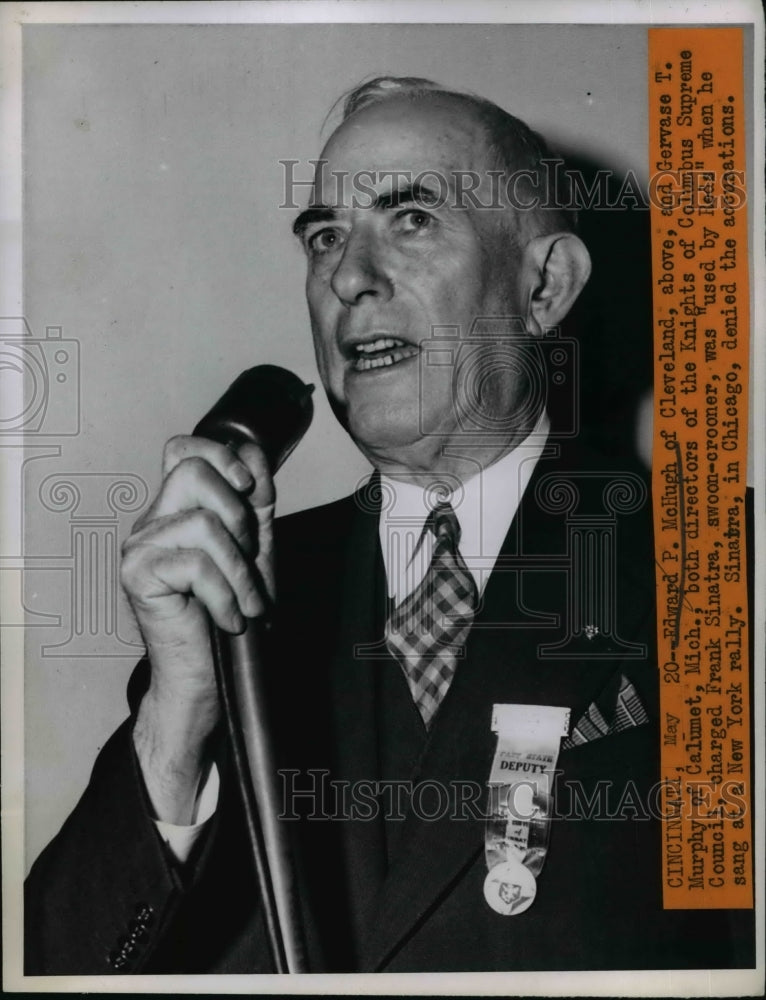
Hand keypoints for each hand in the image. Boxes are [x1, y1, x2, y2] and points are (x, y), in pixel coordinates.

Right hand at [121, 435, 274, 822]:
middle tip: (246, 561)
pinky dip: (226, 595)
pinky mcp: (137, 576)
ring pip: (202, 522)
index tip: (249, 487)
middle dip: (238, 516)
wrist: (209, 677)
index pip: (182, 449)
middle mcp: (151, 523)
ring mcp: (139, 548)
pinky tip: (228, 618)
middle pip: (192, 472)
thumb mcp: (255, 549)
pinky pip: (196, 563)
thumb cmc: (230, 615)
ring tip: (243, 601)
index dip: (219, 454)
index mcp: (176, 511)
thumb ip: (256, 500)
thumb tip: (253, 448)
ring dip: (239, 570)